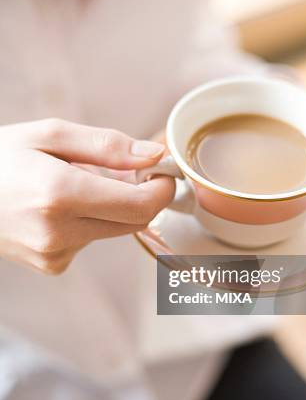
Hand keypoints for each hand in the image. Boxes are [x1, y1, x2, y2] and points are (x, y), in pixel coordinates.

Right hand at [0, 118, 174, 274]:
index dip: (162, 189)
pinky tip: (60, 206)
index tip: (162, 171)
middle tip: (124, 169)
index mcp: (60, 194)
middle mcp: (59, 232)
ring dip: (110, 206)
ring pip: (114, 230)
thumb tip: (154, 155)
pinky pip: (91, 240)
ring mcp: (55, 254)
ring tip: (75, 183)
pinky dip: (89, 221)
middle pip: (134, 222)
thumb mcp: (49, 135)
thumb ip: (107, 145)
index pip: (140, 205)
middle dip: (139, 195)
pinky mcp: (53, 265)